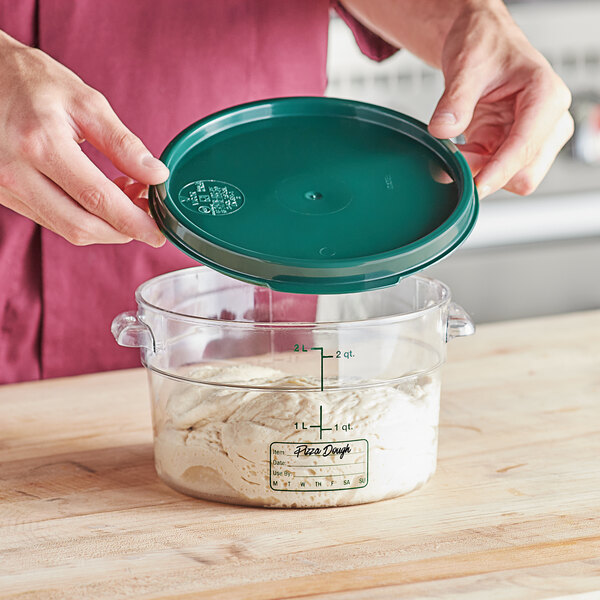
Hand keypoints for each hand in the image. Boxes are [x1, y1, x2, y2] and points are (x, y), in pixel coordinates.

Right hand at [0, 31, 167, 245]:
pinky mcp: (3, 195)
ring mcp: (5, 187)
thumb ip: (122, 143)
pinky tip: (100, 198)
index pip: (97, 199)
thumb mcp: (84, 101)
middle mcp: (16, 172)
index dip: (133, 222)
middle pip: (82, 226)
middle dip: (122, 230)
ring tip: (126, 198)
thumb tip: (157, 175)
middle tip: (147, 215)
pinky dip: (84, 217)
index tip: (158, 231)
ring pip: (67, 229)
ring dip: (105, 225)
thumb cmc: (32, 82)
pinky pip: (53, 221)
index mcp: (40, 144)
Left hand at [427, 1, 573, 197]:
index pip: (525, 148)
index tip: (475, 187)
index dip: (498, 172)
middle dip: (487, 173)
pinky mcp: (516, 146)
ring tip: (459, 147)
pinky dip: (476, 167)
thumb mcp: (466, 66)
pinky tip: (462, 149)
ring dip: (480, 171)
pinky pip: (495, 172)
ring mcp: (535, 137)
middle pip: (524, 174)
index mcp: (546, 96)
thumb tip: (442, 130)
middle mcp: (549, 121)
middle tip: (455, 157)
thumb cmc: (485, 44)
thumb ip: (455, 100)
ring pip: (510, 178)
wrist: (481, 41)